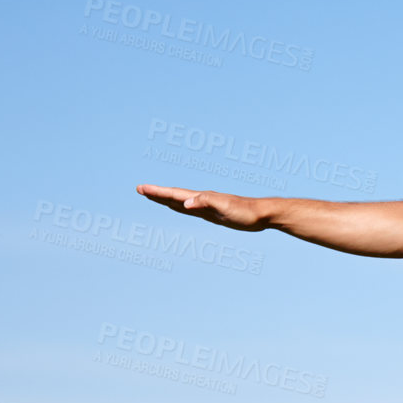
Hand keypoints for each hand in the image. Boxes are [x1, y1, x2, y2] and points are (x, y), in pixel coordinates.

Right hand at [136, 184, 271, 231]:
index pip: (175, 194)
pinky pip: (191, 210)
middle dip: (157, 194)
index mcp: (202, 197)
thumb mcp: (225, 207)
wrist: (262, 214)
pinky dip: (181, 208)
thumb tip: (185, 204)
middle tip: (140, 189)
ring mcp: (206, 207)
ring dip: (166, 200)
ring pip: (181, 202)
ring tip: (153, 196)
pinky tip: (179, 208)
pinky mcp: (213, 214)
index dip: (158, 192)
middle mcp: (202, 200)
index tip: (142, 188)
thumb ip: (205, 203)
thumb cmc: (245, 211)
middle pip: (174, 196)